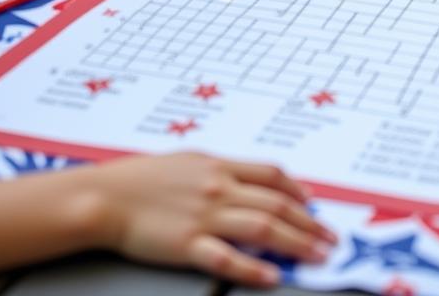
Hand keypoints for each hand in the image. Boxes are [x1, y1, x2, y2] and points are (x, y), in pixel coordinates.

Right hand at [80, 152, 336, 286]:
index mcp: (219, 165)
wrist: (106, 197)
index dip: (298, 190)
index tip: (314, 205)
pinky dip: (254, 267)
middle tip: (331, 239)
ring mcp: (204, 216)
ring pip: (263, 228)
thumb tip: (248, 179)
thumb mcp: (188, 161)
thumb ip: (220, 170)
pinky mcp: (188, 244)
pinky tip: (272, 276)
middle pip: (276, 204)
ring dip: (297, 243)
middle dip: (309, 223)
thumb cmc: (143, 178)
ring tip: (318, 257)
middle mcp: (218, 188)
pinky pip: (227, 257)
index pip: (271, 175)